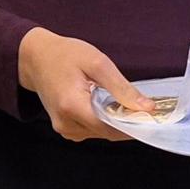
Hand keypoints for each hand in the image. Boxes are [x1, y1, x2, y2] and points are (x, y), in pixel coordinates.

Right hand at [18, 27, 155, 141]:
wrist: (36, 58)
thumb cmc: (66, 55)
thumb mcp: (96, 62)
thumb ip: (121, 87)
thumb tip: (146, 108)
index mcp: (72, 106)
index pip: (111, 127)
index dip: (133, 125)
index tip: (153, 117)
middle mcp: (66, 124)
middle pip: (107, 132)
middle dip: (128, 123)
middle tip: (146, 109)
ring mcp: (64, 129)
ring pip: (100, 133)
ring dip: (116, 123)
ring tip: (129, 105)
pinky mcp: (65, 128)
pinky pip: (92, 130)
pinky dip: (104, 121)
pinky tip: (110, 106)